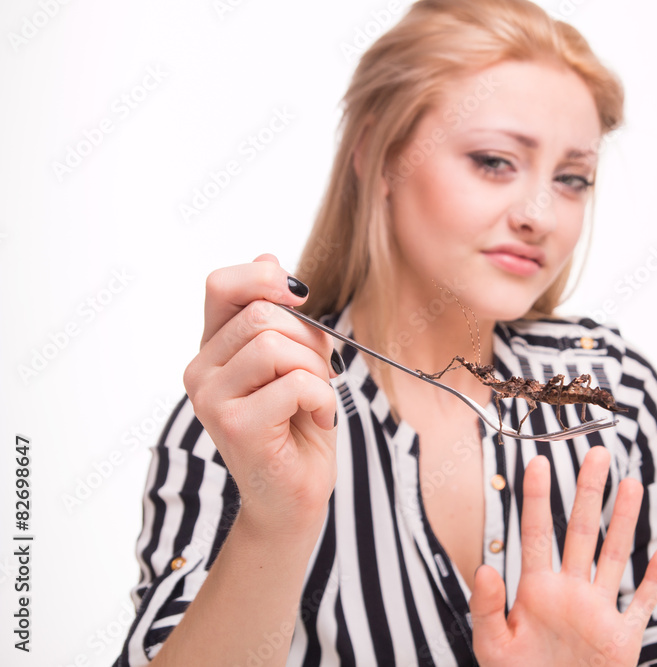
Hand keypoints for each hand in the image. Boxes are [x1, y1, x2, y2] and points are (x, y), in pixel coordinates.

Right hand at [182, 254, 340, 535]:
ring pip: (277, 346)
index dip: (264, 279)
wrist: (293, 497)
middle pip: (262, 315)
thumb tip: (269, 258)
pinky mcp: (234, 425)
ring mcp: (211, 399)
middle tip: (319, 375)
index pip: (221, 285)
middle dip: (308, 340)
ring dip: (316, 372)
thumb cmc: (297, 427)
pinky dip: (322, 399)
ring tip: (315, 399)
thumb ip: (280, 316)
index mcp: (213, 348)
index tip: (299, 299)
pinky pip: (295, 383)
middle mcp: (201, 371)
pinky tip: (317, 420)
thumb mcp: (296, 360)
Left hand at [469, 447, 656, 666]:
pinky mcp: (622, 638)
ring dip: (625, 522)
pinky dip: (653, 581)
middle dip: (589, 493)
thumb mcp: (492, 647)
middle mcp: (569, 593)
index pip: (536, 534)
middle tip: (597, 454)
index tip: (538, 462)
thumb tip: (485, 568)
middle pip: (582, 532)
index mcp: (536, 592)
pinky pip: (641, 604)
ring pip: (614, 557)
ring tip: (632, 484)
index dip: (537, 499)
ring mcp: (598, 612)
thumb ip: (487, 609)